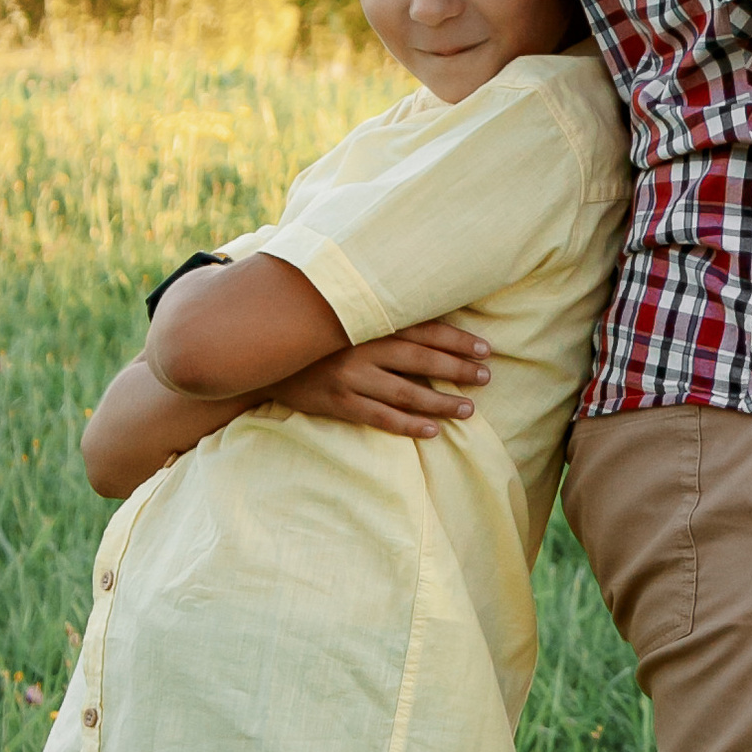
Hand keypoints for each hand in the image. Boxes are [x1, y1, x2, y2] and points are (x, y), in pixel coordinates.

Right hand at [276, 316, 490, 439]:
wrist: (265, 359)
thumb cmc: (314, 337)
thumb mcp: (345, 320)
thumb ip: (380, 320)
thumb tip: (428, 327)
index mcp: (368, 323)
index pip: (423, 330)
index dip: (456, 340)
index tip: (485, 349)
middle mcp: (362, 348)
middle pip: (421, 360)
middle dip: (457, 369)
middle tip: (487, 377)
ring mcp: (350, 377)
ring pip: (406, 393)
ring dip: (441, 403)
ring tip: (469, 410)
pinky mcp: (338, 402)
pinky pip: (380, 417)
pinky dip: (408, 426)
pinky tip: (432, 432)